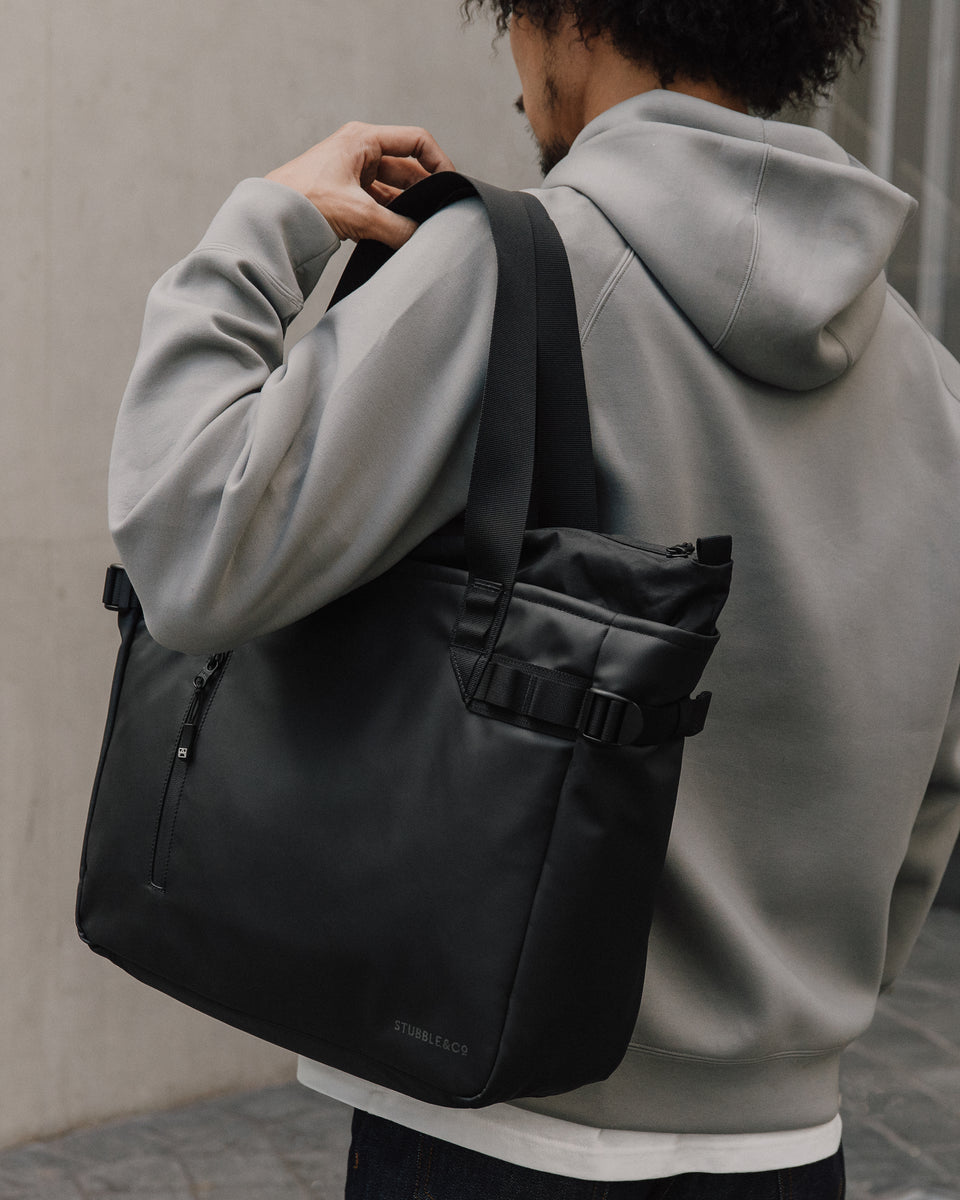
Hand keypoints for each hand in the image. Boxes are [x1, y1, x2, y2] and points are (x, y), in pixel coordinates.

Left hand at [265, 122, 455, 248]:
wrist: (269, 221)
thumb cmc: (304, 202)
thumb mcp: (360, 214)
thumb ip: (397, 227)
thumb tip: (421, 239)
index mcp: (363, 140)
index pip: (416, 141)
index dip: (438, 163)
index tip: (450, 187)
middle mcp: (359, 153)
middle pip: (407, 169)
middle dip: (423, 192)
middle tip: (437, 216)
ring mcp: (352, 176)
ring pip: (393, 191)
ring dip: (405, 210)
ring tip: (418, 230)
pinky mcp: (345, 198)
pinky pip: (378, 206)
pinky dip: (390, 220)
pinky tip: (397, 237)